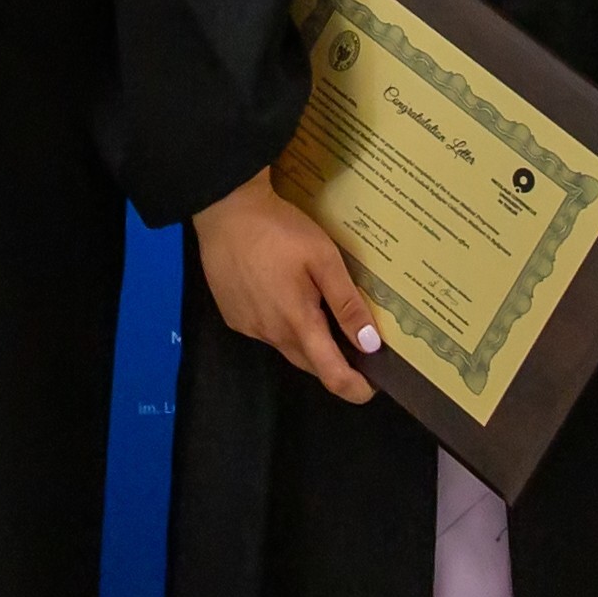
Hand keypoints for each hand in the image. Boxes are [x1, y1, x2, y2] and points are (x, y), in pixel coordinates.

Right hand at [188, 169, 379, 402]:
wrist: (225, 208)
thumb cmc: (279, 230)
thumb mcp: (323, 259)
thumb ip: (347, 304)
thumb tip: (370, 345)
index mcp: (297, 323)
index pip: (332, 376)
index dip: (356, 388)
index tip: (373, 385)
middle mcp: (271, 334)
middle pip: (311, 364)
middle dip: (334, 361)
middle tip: (354, 337)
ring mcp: (248, 327)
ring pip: (287, 346)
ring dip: (307, 339)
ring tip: (316, 305)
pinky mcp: (232, 315)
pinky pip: (265, 331)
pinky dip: (282, 324)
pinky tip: (282, 293)